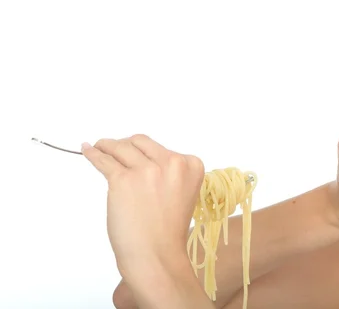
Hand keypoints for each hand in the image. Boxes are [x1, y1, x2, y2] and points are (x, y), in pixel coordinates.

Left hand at [81, 134, 204, 278]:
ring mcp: (147, 170)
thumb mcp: (181, 193)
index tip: (137, 158)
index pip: (164, 148)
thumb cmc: (167, 231)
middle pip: (141, 142)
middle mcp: (172, 163)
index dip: (147, 153)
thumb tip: (138, 158)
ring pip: (120, 147)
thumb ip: (168, 173)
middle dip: (126, 144)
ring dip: (107, 145)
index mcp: (191, 165)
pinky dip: (93, 153)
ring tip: (99, 146)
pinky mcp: (123, 179)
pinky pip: (104, 160)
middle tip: (115, 148)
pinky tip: (87, 150)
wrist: (157, 255)